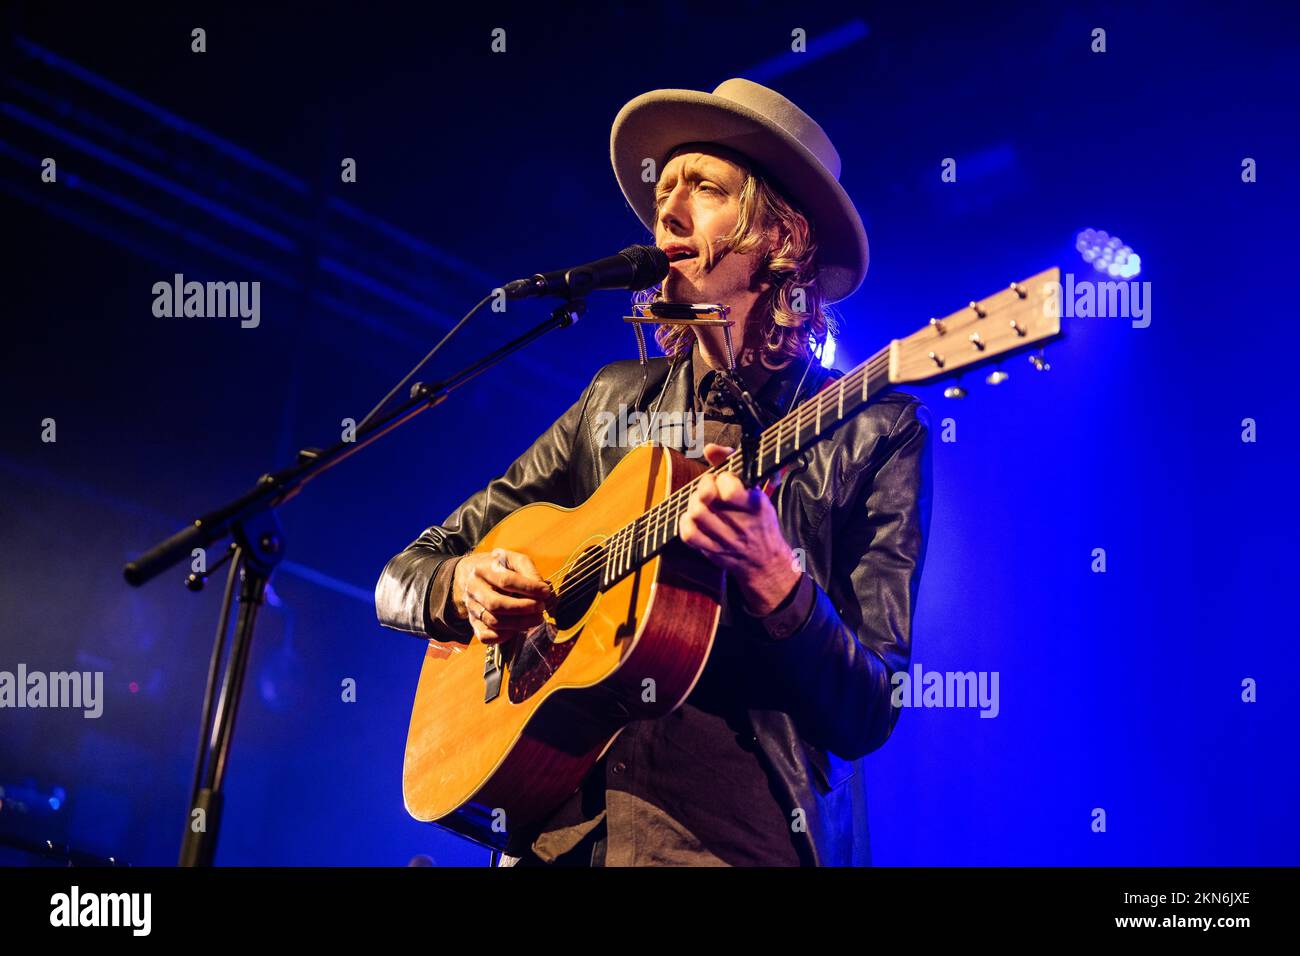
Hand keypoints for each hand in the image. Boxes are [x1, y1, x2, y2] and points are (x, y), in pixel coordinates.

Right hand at [452, 548, 555, 645]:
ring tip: (537, 618)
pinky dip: (505, 636)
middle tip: (541, 607)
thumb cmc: (500, 567)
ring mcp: (471, 607)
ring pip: (493, 622)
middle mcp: (473, 589)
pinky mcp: (473, 623)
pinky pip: (486, 636)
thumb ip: (529, 571)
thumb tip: (543, 591)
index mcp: (483, 569)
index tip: (546, 592)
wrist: (472, 574)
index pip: (505, 581)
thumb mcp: (514, 560)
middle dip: (523, 608)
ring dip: (519, 623)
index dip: (528, 588)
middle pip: (496, 604)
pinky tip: (520, 628)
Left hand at [678, 443, 801, 615]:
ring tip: (702, 502)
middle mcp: (740, 523)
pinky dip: (686, 522)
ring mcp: (725, 540)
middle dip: (703, 487)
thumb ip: (732, 465)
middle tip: (708, 488)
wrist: (765, 562)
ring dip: (694, 503)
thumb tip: (710, 448)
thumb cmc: (759, 521)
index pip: (729, 489)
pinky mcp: (712, 551)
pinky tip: (694, 518)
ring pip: (696, 513)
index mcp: (755, 505)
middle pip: (706, 499)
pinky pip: (688, 534)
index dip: (722, 479)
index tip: (724, 479)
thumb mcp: (755, 492)